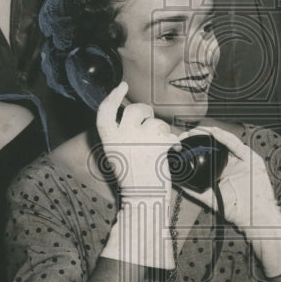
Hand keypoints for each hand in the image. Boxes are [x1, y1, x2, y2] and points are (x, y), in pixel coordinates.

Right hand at [97, 83, 179, 269]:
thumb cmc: (132, 177)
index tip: (122, 85)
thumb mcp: (117, 154)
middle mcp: (122, 135)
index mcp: (108, 139)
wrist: (144, 195)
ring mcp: (140, 137)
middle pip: (134, 110)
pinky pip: (168, 133)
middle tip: (150, 119)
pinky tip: (174, 150)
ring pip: (155, 122)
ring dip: (161, 131)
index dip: (113, 96)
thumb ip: (121, 133)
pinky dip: (174, 142)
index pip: (105, 111)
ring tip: (159, 147)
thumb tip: (135, 115)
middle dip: (145, 111)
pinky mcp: (158, 142)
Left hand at [179, 125, 280, 276]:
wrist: (254, 217)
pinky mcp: (252, 159)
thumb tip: (178, 184)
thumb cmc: (237, 210)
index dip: (197, 144)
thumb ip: (195, 191)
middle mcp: (234, 162)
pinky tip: (214, 133)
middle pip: (217, 144)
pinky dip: (225, 138)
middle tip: (187, 133)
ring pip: (227, 141)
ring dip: (212, 133)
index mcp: (225, 169)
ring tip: (198, 130)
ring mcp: (244, 159)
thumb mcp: (211, 198)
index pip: (210, 151)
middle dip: (202, 136)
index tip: (183, 142)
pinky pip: (237, 146)